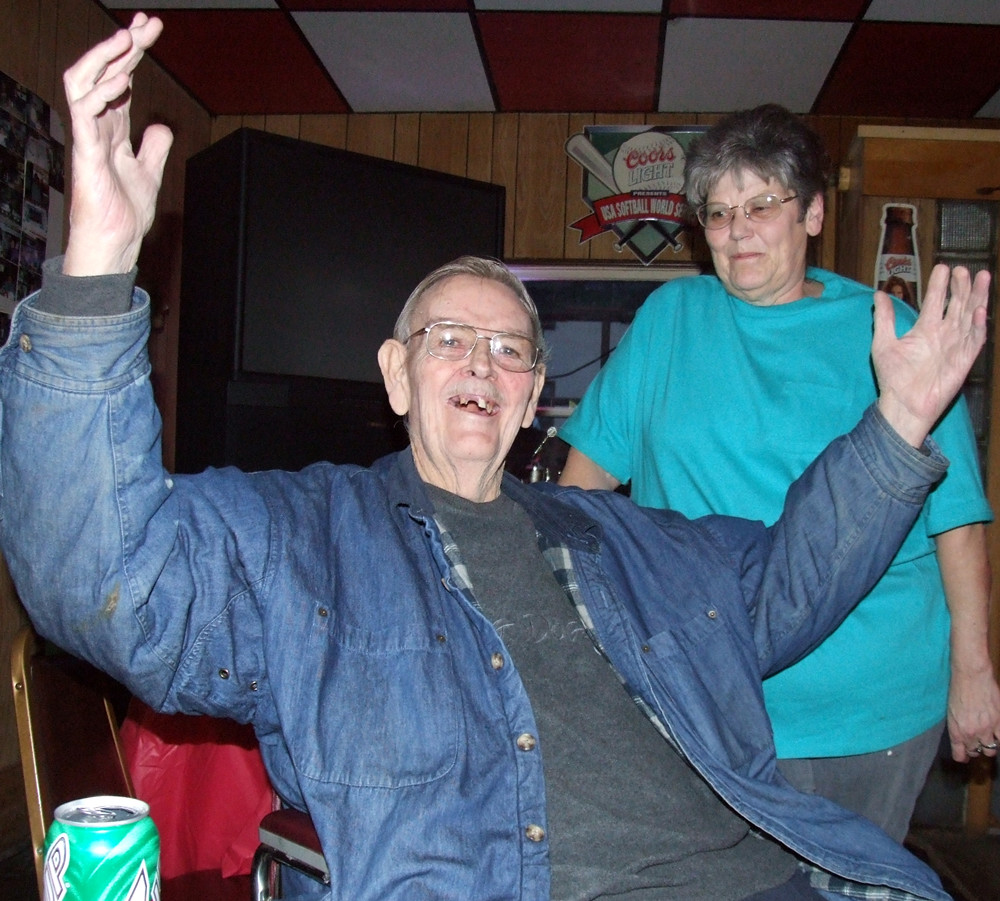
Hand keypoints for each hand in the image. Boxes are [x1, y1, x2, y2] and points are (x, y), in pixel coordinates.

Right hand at [62, 12, 172, 276]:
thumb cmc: (124, 213)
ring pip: (83, 82)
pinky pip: (84, 113)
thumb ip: (153, 147)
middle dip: (124, 44)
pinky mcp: (86, 153)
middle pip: (105, 72)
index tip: (150, 29)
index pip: (121, 79)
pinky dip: (101, 93)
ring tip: (127, 38)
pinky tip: (121, 79)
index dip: (133, 53)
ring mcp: (88, 137)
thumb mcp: (148, 172)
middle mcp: (96, 126)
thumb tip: (160, 126)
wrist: (116, 243)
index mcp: (112, 128)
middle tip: (146, 22)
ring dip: (104, 57)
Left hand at [873, 264, 989, 446]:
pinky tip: (980, 311)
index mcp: (926, 329)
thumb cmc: (893, 376)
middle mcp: (944, 334)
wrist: (902, 404)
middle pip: (958, 304)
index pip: (937, 301)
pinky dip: (979, 325)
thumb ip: (884, 319)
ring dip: (976, 298)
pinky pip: (975, 340)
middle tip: (963, 269)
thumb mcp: (883, 343)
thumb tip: (878, 294)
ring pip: (971, 316)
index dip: (940, 285)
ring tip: (980, 277)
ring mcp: (956, 345)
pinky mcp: (964, 359)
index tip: (942, 267)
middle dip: (962, 286)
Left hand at [947, 665, 999, 762]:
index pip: (960, 754)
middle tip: (976, 743)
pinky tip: (997, 733)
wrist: (971, 676)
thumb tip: (961, 739)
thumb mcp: (951, 712)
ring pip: (991, 749)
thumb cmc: (957, 690)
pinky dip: (999, 738)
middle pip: (976, 752)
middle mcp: (972, 733)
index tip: (964, 756)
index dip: (962, 756)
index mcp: (957, 731)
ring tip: (987, 738)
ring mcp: (988, 728)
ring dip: (989, 745)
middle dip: (975, 749)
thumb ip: (957, 727)